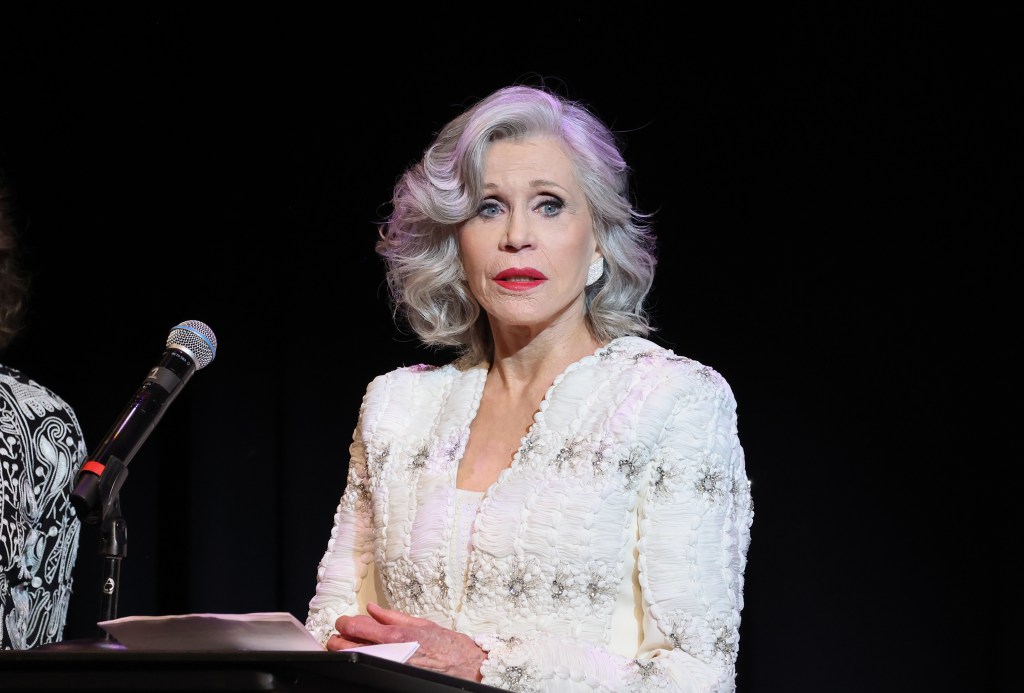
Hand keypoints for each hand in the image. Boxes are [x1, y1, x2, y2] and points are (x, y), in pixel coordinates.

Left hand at [328, 602, 485, 681]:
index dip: (343, 623)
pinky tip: (363, 657)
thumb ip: (392, 616)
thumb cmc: (447, 645)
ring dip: (346, 652)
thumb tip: (372, 609)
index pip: (357, 627)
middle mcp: (391, 652)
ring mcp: (391, 666)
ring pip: (357, 659)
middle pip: (349, 647)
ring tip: (345, 647)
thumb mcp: (420, 623)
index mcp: (397, 634)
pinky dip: (363, 660)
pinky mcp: (396, 674)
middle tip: (336, 637)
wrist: (465, 666)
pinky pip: (371, 666)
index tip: (342, 622)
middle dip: (337, 641)